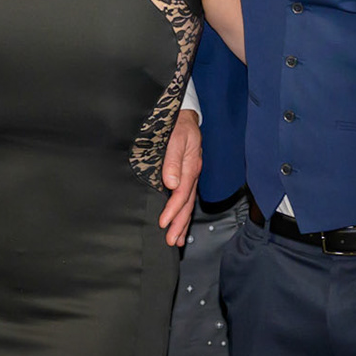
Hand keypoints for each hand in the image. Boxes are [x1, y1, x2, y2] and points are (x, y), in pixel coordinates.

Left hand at [157, 110, 201, 245]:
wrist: (184, 115)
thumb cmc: (179, 125)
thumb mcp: (176, 138)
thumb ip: (172, 160)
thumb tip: (171, 183)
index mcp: (190, 166)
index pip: (181, 194)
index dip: (172, 210)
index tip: (164, 223)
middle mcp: (192, 172)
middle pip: (187, 203)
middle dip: (179, 224)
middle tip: (172, 241)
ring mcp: (191, 174)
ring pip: (188, 203)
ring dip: (182, 222)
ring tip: (177, 239)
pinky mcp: (187, 174)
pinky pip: (187, 197)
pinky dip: (183, 212)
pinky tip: (180, 222)